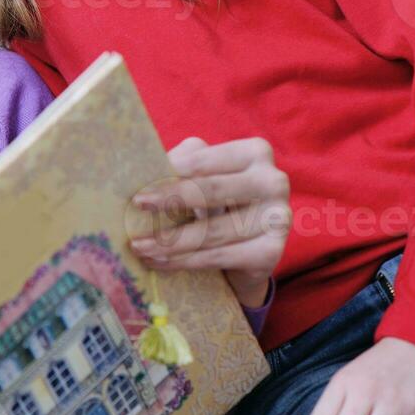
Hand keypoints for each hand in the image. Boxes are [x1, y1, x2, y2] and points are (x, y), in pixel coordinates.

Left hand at [129, 137, 290, 306]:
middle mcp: (273, 181)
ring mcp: (278, 218)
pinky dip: (183, 261)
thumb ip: (180, 164)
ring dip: (168, 240)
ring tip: (139, 245)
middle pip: (209, 190)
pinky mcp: (272, 251)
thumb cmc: (213, 201)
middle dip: (167, 200)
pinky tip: (158, 261)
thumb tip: (144, 167)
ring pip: (211, 230)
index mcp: (254, 152)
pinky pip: (218, 256)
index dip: (167, 174)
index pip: (201, 161)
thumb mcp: (198, 176)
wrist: (244, 248)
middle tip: (135, 208)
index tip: (138, 188)